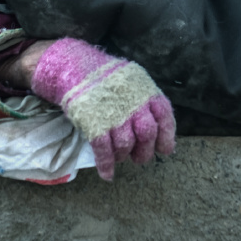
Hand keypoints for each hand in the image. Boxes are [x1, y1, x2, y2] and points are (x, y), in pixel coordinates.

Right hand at [30, 38, 174, 180]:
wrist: (73, 67)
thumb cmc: (105, 77)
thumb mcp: (131, 80)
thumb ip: (145, 100)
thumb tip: (158, 129)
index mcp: (145, 90)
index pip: (164, 117)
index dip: (166, 136)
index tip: (164, 150)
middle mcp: (132, 102)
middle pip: (147, 134)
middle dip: (145, 151)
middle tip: (139, 158)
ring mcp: (113, 114)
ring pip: (126, 144)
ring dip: (124, 156)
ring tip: (121, 157)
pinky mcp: (94, 123)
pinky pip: (104, 150)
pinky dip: (106, 165)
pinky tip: (107, 173)